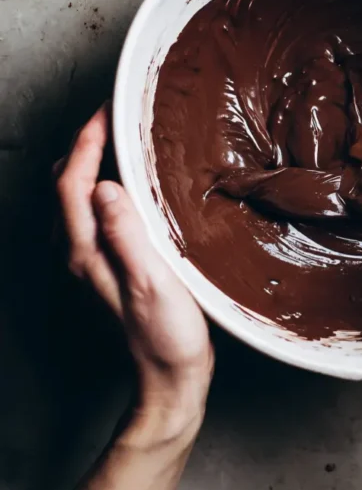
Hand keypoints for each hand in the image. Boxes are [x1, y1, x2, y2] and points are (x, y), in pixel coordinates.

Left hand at [55, 105, 213, 447]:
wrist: (168, 379)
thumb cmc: (165, 337)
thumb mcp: (152, 282)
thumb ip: (127, 233)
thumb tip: (107, 186)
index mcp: (87, 253)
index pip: (72, 182)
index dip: (86, 140)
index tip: (107, 110)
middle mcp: (80, 254)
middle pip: (65, 185)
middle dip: (84, 144)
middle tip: (116, 119)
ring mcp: (91, 261)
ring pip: (77, 199)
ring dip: (93, 163)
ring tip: (125, 141)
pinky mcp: (107, 267)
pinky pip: (95, 214)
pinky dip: (105, 185)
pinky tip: (133, 185)